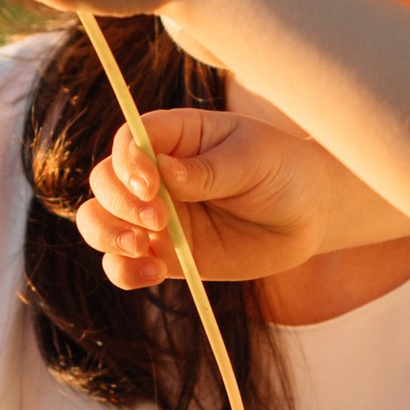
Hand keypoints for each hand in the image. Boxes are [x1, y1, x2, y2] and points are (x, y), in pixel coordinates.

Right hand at [81, 102, 404, 291]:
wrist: (309, 216)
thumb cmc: (284, 171)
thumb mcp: (254, 160)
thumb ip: (210, 169)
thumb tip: (165, 172)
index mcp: (175, 136)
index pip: (129, 141)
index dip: (129, 163)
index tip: (153, 185)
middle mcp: (155, 174)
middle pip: (105, 181)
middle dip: (121, 203)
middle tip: (161, 219)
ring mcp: (155, 216)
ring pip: (100, 223)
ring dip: (108, 236)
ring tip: (142, 249)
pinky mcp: (163, 254)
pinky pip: (123, 264)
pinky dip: (122, 271)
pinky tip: (150, 273)